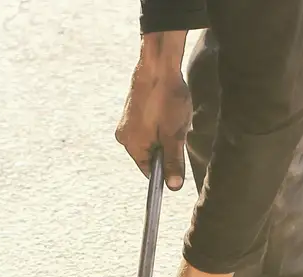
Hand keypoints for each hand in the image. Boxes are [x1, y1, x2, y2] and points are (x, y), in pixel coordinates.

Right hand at [116, 31, 191, 190]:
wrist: (158, 63)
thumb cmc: (166, 99)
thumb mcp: (174, 136)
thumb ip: (173, 162)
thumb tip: (174, 187)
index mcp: (132, 146)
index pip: (150, 170)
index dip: (166, 168)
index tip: (178, 160)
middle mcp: (124, 136)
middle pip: (150, 154)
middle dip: (166, 147)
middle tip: (177, 131)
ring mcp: (126, 122)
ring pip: (151, 139)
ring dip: (164, 134)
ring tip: (173, 118)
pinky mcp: (131, 110)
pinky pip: (147, 125)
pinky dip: (159, 122)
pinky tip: (167, 110)